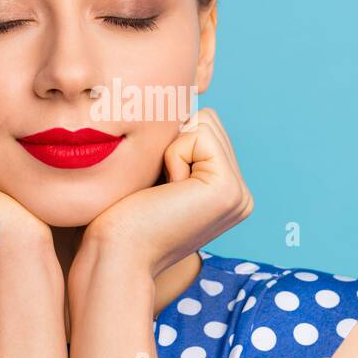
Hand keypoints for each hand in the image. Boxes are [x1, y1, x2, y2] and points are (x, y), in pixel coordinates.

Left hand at [75, 107, 253, 280]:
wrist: (115, 254)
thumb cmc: (122, 217)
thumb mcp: (160, 174)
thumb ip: (182, 147)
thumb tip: (182, 102)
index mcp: (228, 193)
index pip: (206, 128)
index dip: (171, 144)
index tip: (159, 188)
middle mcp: (242, 195)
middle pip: (209, 120)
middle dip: (174, 143)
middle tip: (160, 189)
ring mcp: (240, 195)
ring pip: (205, 122)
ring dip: (172, 150)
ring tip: (164, 191)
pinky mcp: (228, 190)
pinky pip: (198, 134)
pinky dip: (173, 156)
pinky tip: (167, 192)